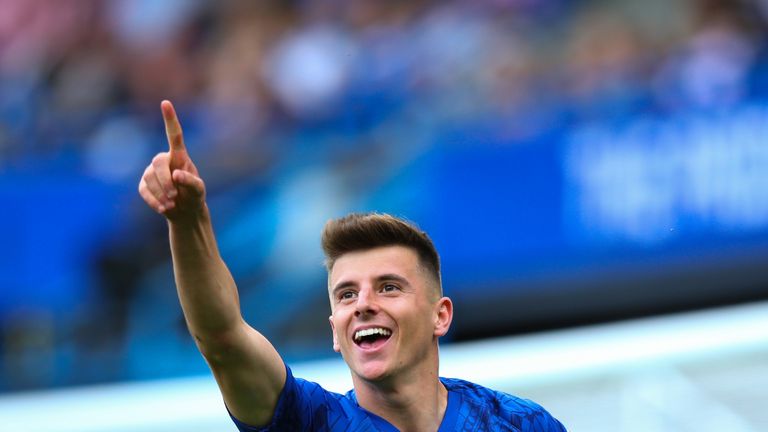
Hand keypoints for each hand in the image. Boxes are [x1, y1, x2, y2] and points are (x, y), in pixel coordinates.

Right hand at [138, 100, 205, 220]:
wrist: (185, 212)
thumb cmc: (194, 197)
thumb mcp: (199, 191)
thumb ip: (191, 182)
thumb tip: (176, 174)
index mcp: (180, 156)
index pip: (174, 135)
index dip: (170, 119)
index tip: (166, 103)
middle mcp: (164, 160)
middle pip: (158, 162)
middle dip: (165, 180)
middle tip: (175, 196)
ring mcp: (151, 171)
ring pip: (149, 178)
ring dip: (161, 193)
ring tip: (172, 204)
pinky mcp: (144, 184)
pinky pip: (143, 190)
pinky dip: (154, 201)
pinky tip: (164, 208)